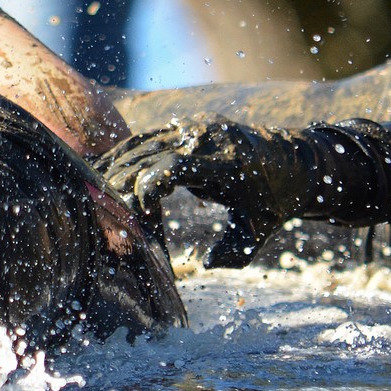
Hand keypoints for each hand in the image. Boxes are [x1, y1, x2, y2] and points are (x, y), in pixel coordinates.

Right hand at [96, 115, 313, 267]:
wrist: (297, 162)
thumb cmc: (273, 202)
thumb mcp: (258, 231)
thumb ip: (233, 252)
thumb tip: (202, 265)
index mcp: (226, 161)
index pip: (174, 166)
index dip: (148, 187)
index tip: (138, 212)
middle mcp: (207, 137)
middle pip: (150, 154)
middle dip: (123, 181)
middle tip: (103, 208)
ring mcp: (194, 126)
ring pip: (142, 143)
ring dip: (115, 166)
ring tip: (93, 190)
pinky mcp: (184, 125)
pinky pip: (145, 137)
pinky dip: (122, 154)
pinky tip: (104, 171)